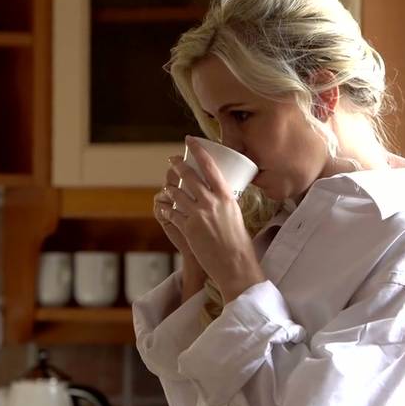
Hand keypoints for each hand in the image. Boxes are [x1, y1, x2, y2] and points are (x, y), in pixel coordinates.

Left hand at [162, 136, 265, 301]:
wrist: (235, 264)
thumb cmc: (239, 242)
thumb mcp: (236, 214)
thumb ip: (224, 202)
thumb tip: (219, 194)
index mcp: (225, 196)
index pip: (209, 166)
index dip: (198, 150)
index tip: (190, 141)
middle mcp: (211, 201)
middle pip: (188, 176)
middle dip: (177, 166)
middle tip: (172, 160)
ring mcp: (198, 214)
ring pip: (176, 194)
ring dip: (170, 189)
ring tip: (168, 186)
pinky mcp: (188, 228)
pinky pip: (171, 213)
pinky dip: (167, 209)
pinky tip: (164, 208)